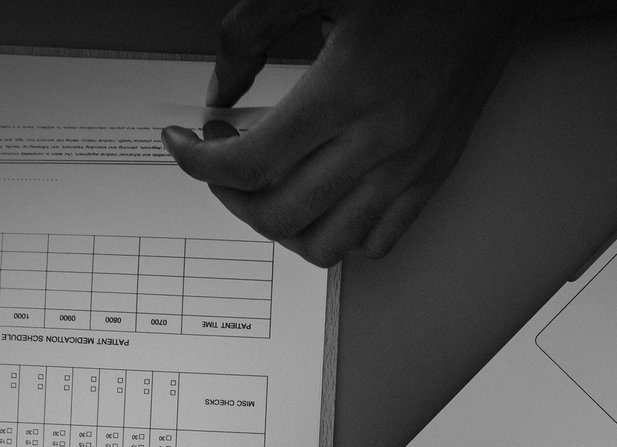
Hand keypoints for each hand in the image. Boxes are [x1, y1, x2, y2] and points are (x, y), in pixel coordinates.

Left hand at [162, 0, 548, 264]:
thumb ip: (250, 33)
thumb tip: (219, 87)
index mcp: (344, 91)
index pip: (250, 163)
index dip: (199, 162)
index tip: (183, 144)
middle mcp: (379, 141)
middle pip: (280, 215)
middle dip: (231, 197)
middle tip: (220, 163)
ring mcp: (409, 168)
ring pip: (326, 244)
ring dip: (280, 227)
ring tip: (266, 189)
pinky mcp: (432, 177)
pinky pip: (377, 242)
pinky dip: (338, 235)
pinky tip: (321, 200)